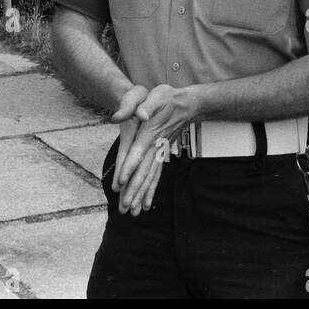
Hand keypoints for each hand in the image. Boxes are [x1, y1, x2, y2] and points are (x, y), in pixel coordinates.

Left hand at [115, 84, 195, 213]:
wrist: (187, 103)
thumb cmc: (167, 96)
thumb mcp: (155, 95)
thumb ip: (146, 105)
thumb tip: (139, 114)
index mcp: (151, 132)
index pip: (139, 151)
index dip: (130, 166)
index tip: (121, 182)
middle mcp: (155, 146)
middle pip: (144, 171)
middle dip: (134, 190)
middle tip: (124, 208)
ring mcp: (160, 153)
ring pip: (150, 177)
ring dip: (140, 195)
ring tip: (133, 213)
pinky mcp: (161, 155)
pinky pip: (155, 176)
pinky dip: (150, 190)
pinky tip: (145, 204)